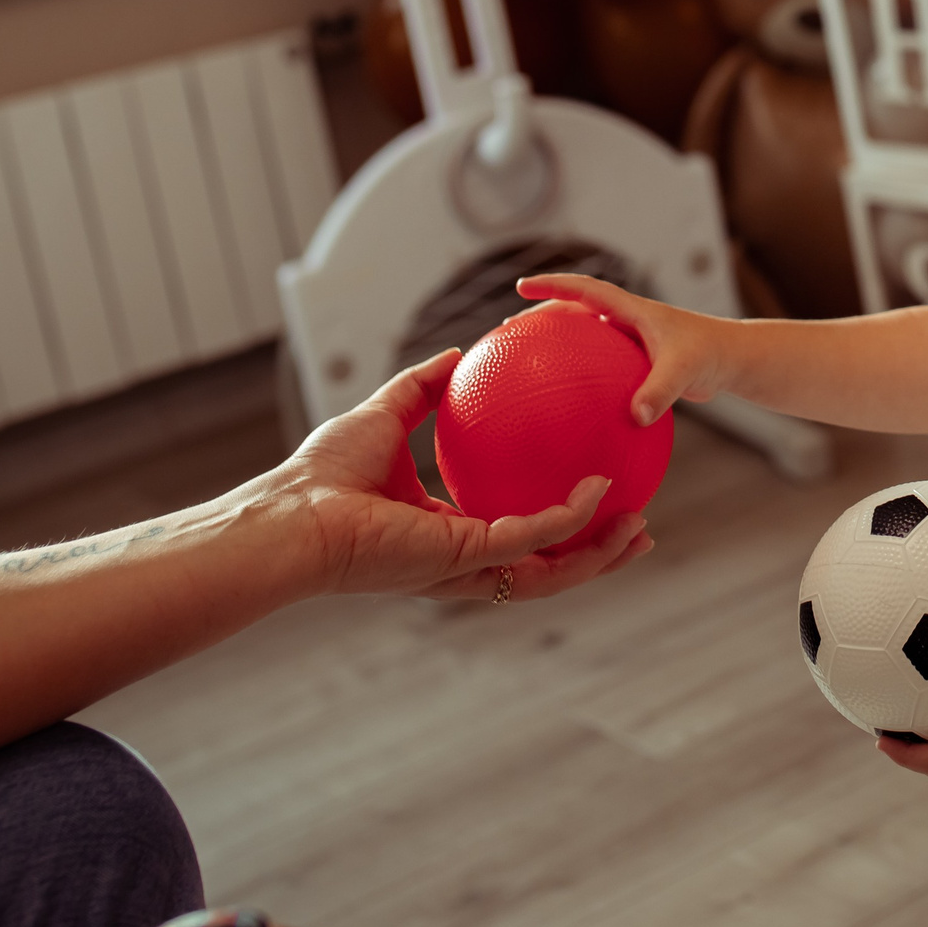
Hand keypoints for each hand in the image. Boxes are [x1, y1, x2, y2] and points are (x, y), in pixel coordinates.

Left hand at [244, 351, 652, 603]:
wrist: (287, 516)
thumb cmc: (319, 476)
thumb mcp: (383, 416)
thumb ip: (421, 388)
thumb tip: (456, 353)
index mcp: (445, 535)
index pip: (516, 537)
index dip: (561, 526)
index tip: (598, 498)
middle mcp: (460, 560)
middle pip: (548, 568)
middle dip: (598, 556)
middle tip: (640, 528)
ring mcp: (463, 567)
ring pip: (551, 573)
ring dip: (600, 554)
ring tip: (641, 528)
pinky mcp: (459, 558)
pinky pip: (529, 539)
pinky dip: (568, 520)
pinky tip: (598, 492)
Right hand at [515, 274, 731, 425]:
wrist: (732, 361)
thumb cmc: (711, 356)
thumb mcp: (686, 371)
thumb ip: (661, 391)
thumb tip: (637, 416)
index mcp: (632, 310)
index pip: (585, 289)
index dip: (552, 284)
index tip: (520, 285)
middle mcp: (625, 320)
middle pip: (573, 310)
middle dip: (540, 314)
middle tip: (507, 330)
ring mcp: (628, 340)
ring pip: (582, 338)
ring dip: (554, 344)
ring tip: (522, 364)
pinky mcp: (633, 362)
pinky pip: (595, 368)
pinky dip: (577, 380)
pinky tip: (562, 408)